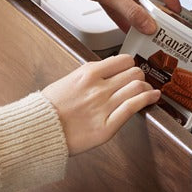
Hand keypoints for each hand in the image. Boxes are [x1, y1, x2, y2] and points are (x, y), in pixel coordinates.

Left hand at [34, 0, 180, 33]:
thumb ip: (131, 11)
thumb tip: (149, 25)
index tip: (173, 11)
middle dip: (155, 8)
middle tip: (160, 23)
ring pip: (133, 1)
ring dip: (138, 15)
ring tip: (144, 30)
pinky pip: (119, 7)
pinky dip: (124, 18)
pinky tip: (126, 29)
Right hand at [42, 55, 159, 154]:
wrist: (37, 132)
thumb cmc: (48, 110)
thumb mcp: (67, 82)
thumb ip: (89, 76)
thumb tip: (107, 73)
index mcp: (87, 73)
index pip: (123, 60)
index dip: (130, 65)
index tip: (131, 70)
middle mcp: (98, 87)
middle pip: (134, 72)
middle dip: (140, 77)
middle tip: (139, 82)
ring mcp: (104, 106)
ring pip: (138, 87)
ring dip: (146, 88)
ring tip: (148, 91)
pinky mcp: (107, 126)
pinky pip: (134, 107)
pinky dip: (148, 99)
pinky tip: (153, 97)